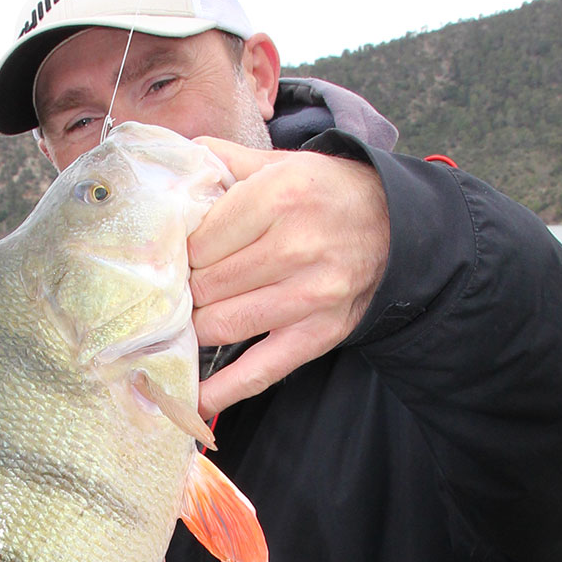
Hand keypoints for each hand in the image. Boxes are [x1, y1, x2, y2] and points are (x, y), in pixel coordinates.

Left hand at [189, 139, 390, 416]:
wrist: (395, 226)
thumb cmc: (325, 193)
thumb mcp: (278, 163)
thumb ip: (219, 161)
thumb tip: (166, 169)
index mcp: (279, 197)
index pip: (198, 243)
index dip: (178, 254)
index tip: (175, 257)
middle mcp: (296, 247)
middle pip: (205, 286)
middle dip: (184, 291)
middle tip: (177, 289)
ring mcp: (310, 296)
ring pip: (221, 326)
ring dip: (195, 328)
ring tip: (185, 320)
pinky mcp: (320, 334)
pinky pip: (261, 370)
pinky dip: (223, 390)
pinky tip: (193, 399)